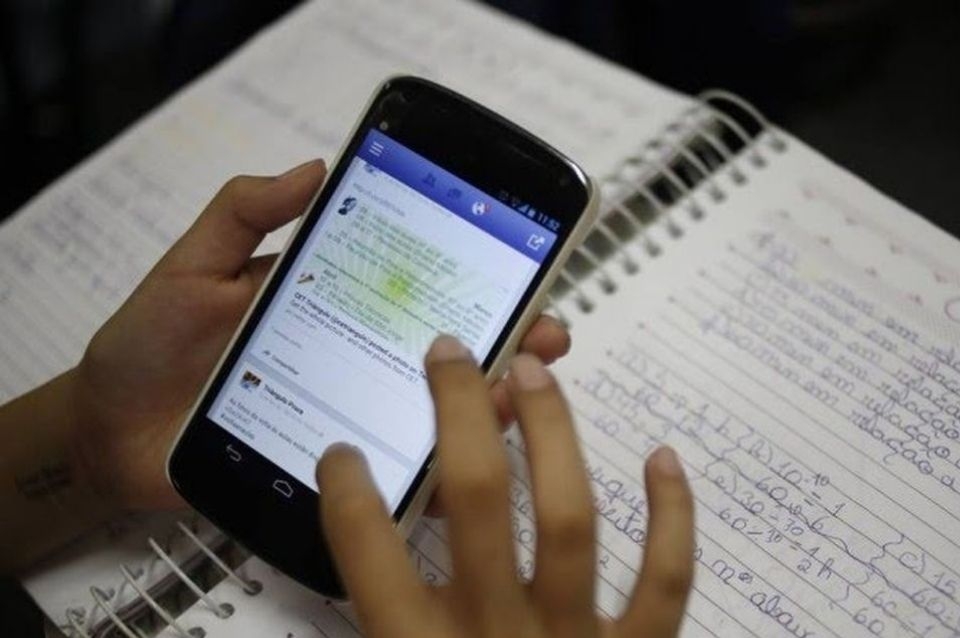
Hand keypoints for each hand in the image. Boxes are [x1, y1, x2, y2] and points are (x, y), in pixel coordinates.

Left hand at [70, 162, 570, 511]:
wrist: (108, 434)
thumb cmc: (150, 346)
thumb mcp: (192, 268)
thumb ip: (243, 214)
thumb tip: (313, 166)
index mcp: (332, 304)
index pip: (411, 287)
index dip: (470, 278)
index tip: (520, 268)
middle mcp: (352, 359)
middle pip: (439, 353)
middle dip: (504, 342)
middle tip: (547, 336)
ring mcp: (345, 417)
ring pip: (431, 414)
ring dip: (483, 407)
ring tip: (514, 396)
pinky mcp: (330, 471)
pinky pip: (390, 476)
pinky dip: (433, 474)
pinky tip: (462, 467)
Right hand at [318, 336, 695, 637]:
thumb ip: (382, 623)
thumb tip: (362, 559)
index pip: (369, 557)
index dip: (348, 491)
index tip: (342, 450)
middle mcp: (498, 637)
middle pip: (481, 503)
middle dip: (461, 415)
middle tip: (451, 354)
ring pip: (571, 520)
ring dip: (553, 437)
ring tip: (534, 375)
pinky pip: (667, 582)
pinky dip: (673, 518)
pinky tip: (663, 456)